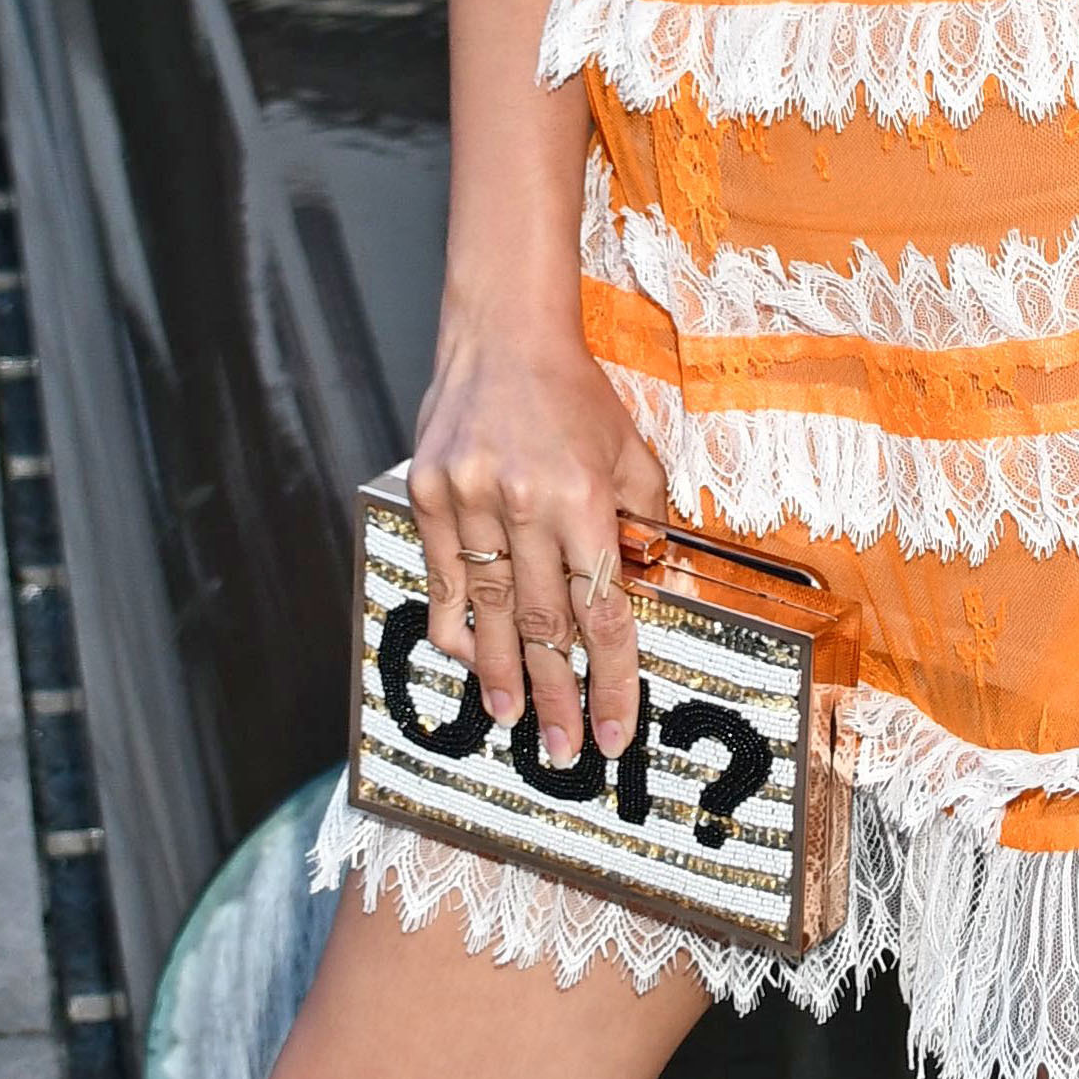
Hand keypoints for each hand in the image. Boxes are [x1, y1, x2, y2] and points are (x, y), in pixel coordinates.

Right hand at [410, 332, 669, 764]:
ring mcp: (467, 500)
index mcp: (580, 498)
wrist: (502, 329)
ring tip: (510, 719)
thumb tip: (650, 584)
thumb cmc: (573, 392)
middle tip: (563, 750)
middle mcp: (521, 503)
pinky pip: (443, 575)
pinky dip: (455, 621)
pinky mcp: (427, 493)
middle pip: (541, 626)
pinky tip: (465, 657)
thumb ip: (642, 521)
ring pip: (487, 610)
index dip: (610, 680)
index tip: (613, 729)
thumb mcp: (630, 452)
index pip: (601, 611)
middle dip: (555, 696)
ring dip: (499, 674)